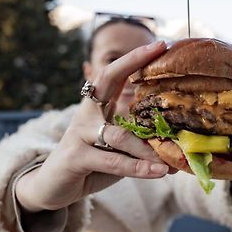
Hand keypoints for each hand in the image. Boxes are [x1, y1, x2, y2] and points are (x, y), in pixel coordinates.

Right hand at [16, 41, 171, 211]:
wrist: (54, 187)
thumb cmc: (92, 164)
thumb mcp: (118, 150)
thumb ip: (139, 143)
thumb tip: (177, 147)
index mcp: (96, 107)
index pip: (113, 74)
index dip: (134, 58)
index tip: (159, 44)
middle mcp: (86, 114)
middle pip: (106, 80)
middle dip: (133, 62)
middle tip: (159, 49)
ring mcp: (79, 134)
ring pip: (120, 135)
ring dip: (149, 148)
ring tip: (173, 159)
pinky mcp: (76, 158)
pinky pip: (113, 162)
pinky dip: (138, 168)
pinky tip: (159, 171)